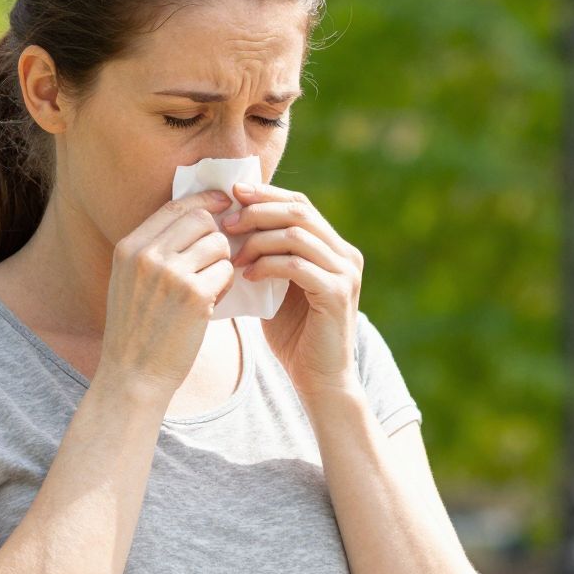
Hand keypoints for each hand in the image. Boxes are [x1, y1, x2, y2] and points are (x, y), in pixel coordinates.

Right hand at [102, 187, 238, 399]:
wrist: (133, 375)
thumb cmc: (136, 330)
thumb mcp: (129, 281)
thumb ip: (154, 249)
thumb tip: (197, 217)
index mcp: (129, 247)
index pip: (175, 206)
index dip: (204, 200)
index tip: (223, 202)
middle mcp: (148, 255)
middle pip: (201, 219)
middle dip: (216, 235)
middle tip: (217, 258)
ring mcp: (171, 274)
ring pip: (218, 245)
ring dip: (222, 263)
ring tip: (208, 287)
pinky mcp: (195, 296)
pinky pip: (226, 272)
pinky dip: (225, 285)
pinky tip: (211, 303)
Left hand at [223, 180, 363, 400]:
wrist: (320, 380)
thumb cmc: (295, 337)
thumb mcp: (279, 288)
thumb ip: (269, 257)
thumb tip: (233, 227)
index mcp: (334, 248)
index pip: (301, 204)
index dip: (267, 194)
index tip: (233, 194)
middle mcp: (346, 255)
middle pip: (299, 211)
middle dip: (258, 211)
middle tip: (227, 221)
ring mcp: (345, 273)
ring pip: (297, 234)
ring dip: (258, 241)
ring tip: (234, 255)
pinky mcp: (336, 293)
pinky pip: (296, 265)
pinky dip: (267, 265)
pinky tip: (248, 276)